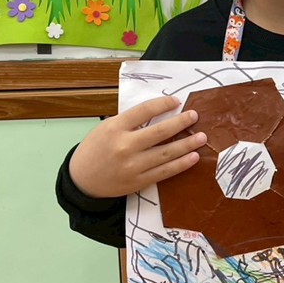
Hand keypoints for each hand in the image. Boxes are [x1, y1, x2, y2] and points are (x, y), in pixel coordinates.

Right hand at [69, 96, 207, 198]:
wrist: (82, 180)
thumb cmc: (96, 149)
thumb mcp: (107, 127)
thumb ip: (130, 121)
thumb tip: (160, 112)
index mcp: (115, 128)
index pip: (144, 110)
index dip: (163, 104)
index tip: (176, 101)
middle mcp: (124, 146)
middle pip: (159, 132)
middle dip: (181, 123)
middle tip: (194, 116)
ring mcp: (132, 166)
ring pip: (166, 153)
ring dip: (187, 144)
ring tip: (201, 137)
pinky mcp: (138, 181)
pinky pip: (164, 172)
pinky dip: (181, 164)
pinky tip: (193, 157)